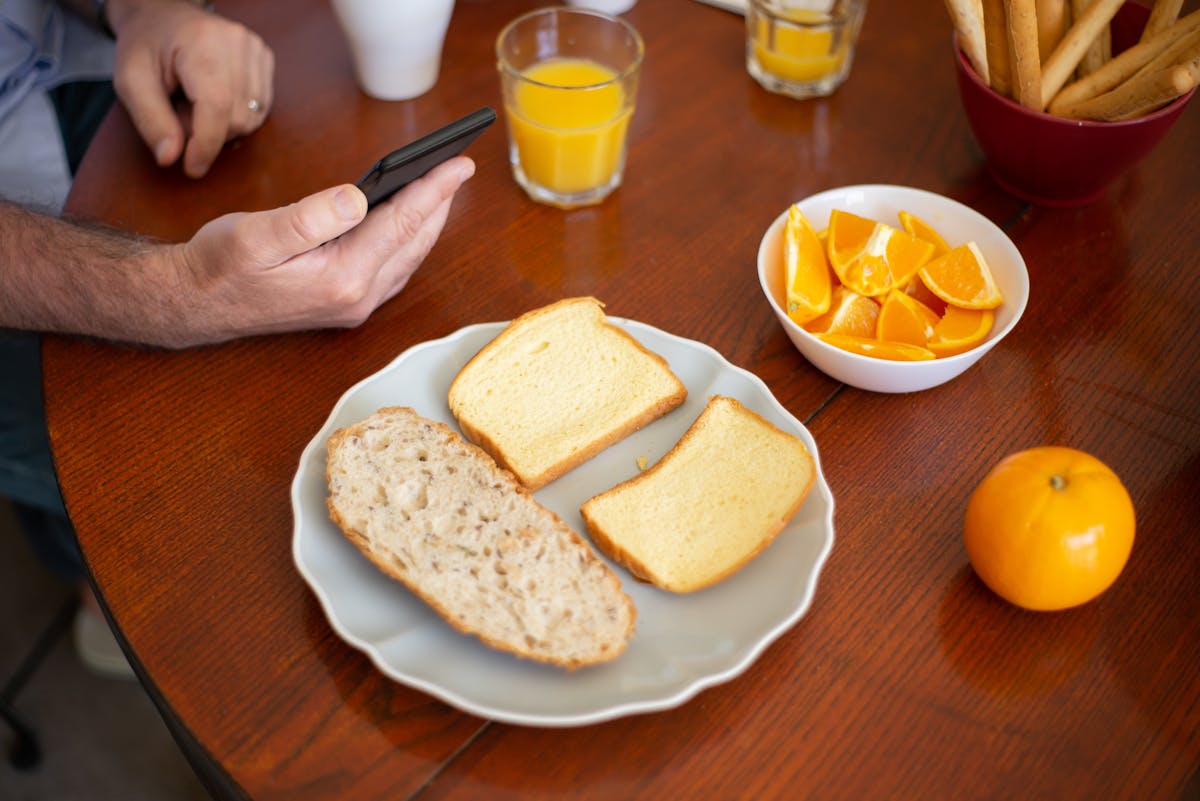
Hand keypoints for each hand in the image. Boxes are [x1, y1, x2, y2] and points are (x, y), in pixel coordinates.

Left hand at [107, 0, 273, 177]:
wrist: (163, 14)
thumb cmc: (145, 45)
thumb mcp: (130, 81)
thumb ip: (150, 120)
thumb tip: (171, 158)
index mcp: (202, 42)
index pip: (217, 106)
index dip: (206, 145)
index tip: (192, 168)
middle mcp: (238, 43)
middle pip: (237, 118)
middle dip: (208, 133)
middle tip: (178, 116)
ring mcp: (256, 50)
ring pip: (252, 119)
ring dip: (222, 126)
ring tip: (194, 105)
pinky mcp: (265, 60)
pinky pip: (260, 109)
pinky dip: (236, 116)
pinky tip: (214, 100)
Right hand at [167, 156, 475, 345]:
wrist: (195, 305)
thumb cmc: (220, 266)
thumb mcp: (257, 235)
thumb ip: (310, 217)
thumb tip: (359, 197)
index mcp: (342, 278)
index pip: (401, 225)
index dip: (433, 190)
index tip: (459, 164)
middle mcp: (358, 297)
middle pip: (414, 242)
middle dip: (440, 203)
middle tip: (459, 166)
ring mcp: (355, 305)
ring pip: (408, 257)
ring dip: (427, 222)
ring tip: (442, 187)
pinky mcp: (348, 304)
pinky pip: (394, 268)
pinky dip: (408, 240)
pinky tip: (410, 219)